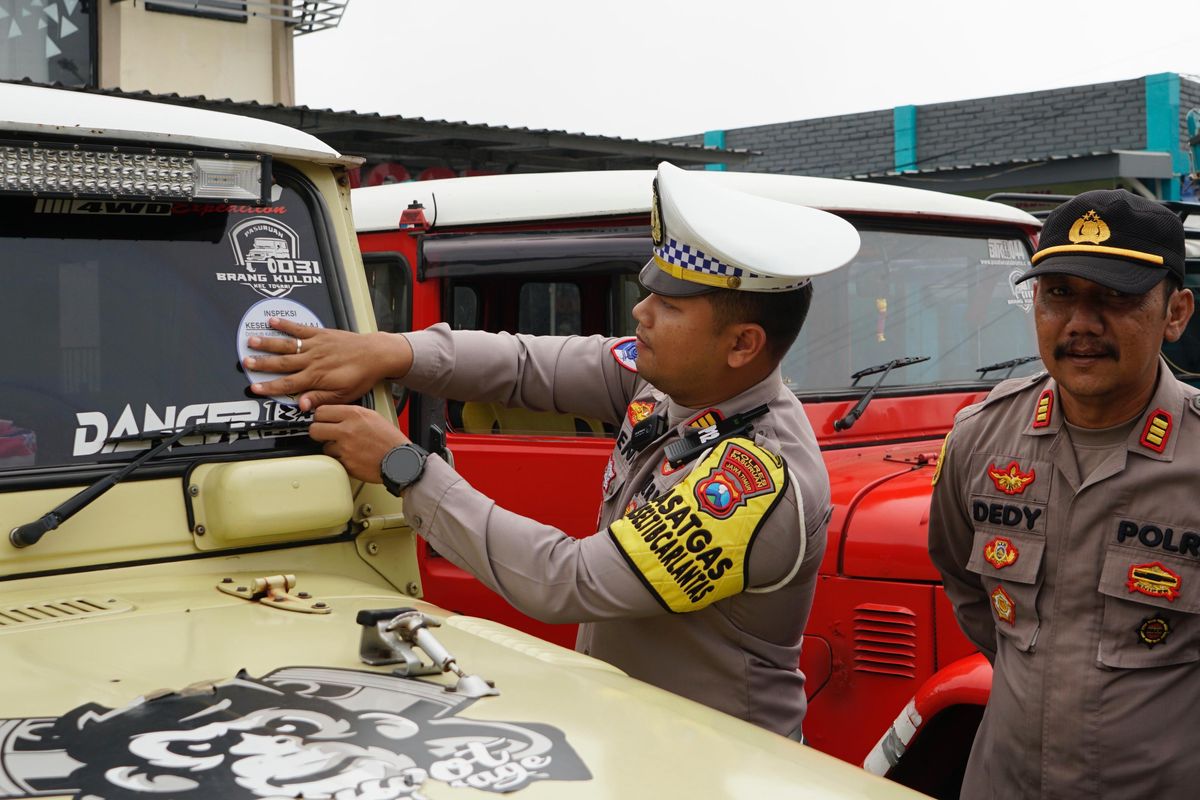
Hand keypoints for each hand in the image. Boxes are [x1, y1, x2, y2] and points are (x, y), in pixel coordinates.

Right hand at [242, 317, 412, 410]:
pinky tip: (273, 321)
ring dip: (268, 343)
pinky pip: (300, 329)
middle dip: (262, 363)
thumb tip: (302, 405)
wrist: (375, 355)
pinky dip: (286, 324)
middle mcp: (313, 360)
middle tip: (245, 362)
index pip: (288, 384)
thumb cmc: (361, 375)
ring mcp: (315, 345)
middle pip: (282, 363)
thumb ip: (320, 399)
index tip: (255, 388)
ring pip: (287, 344)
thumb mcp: (343, 395)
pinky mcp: (320, 334)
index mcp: (316, 377)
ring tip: (251, 341)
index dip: (270, 387)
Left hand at [309, 404, 408, 482]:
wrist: (400, 461)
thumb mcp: (373, 416)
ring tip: (346, 448)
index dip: (319, 417)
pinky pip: (334, 461)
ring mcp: (345, 448)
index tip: (321, 421)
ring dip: (331, 449)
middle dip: (318, 433)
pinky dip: (340, 460)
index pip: (321, 411)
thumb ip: (352, 414)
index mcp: (354, 414)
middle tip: (325, 435)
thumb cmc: (390, 440)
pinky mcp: (346, 463)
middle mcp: (347, 429)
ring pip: (324, 447)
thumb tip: (335, 414)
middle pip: (314, 429)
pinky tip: (352, 457)